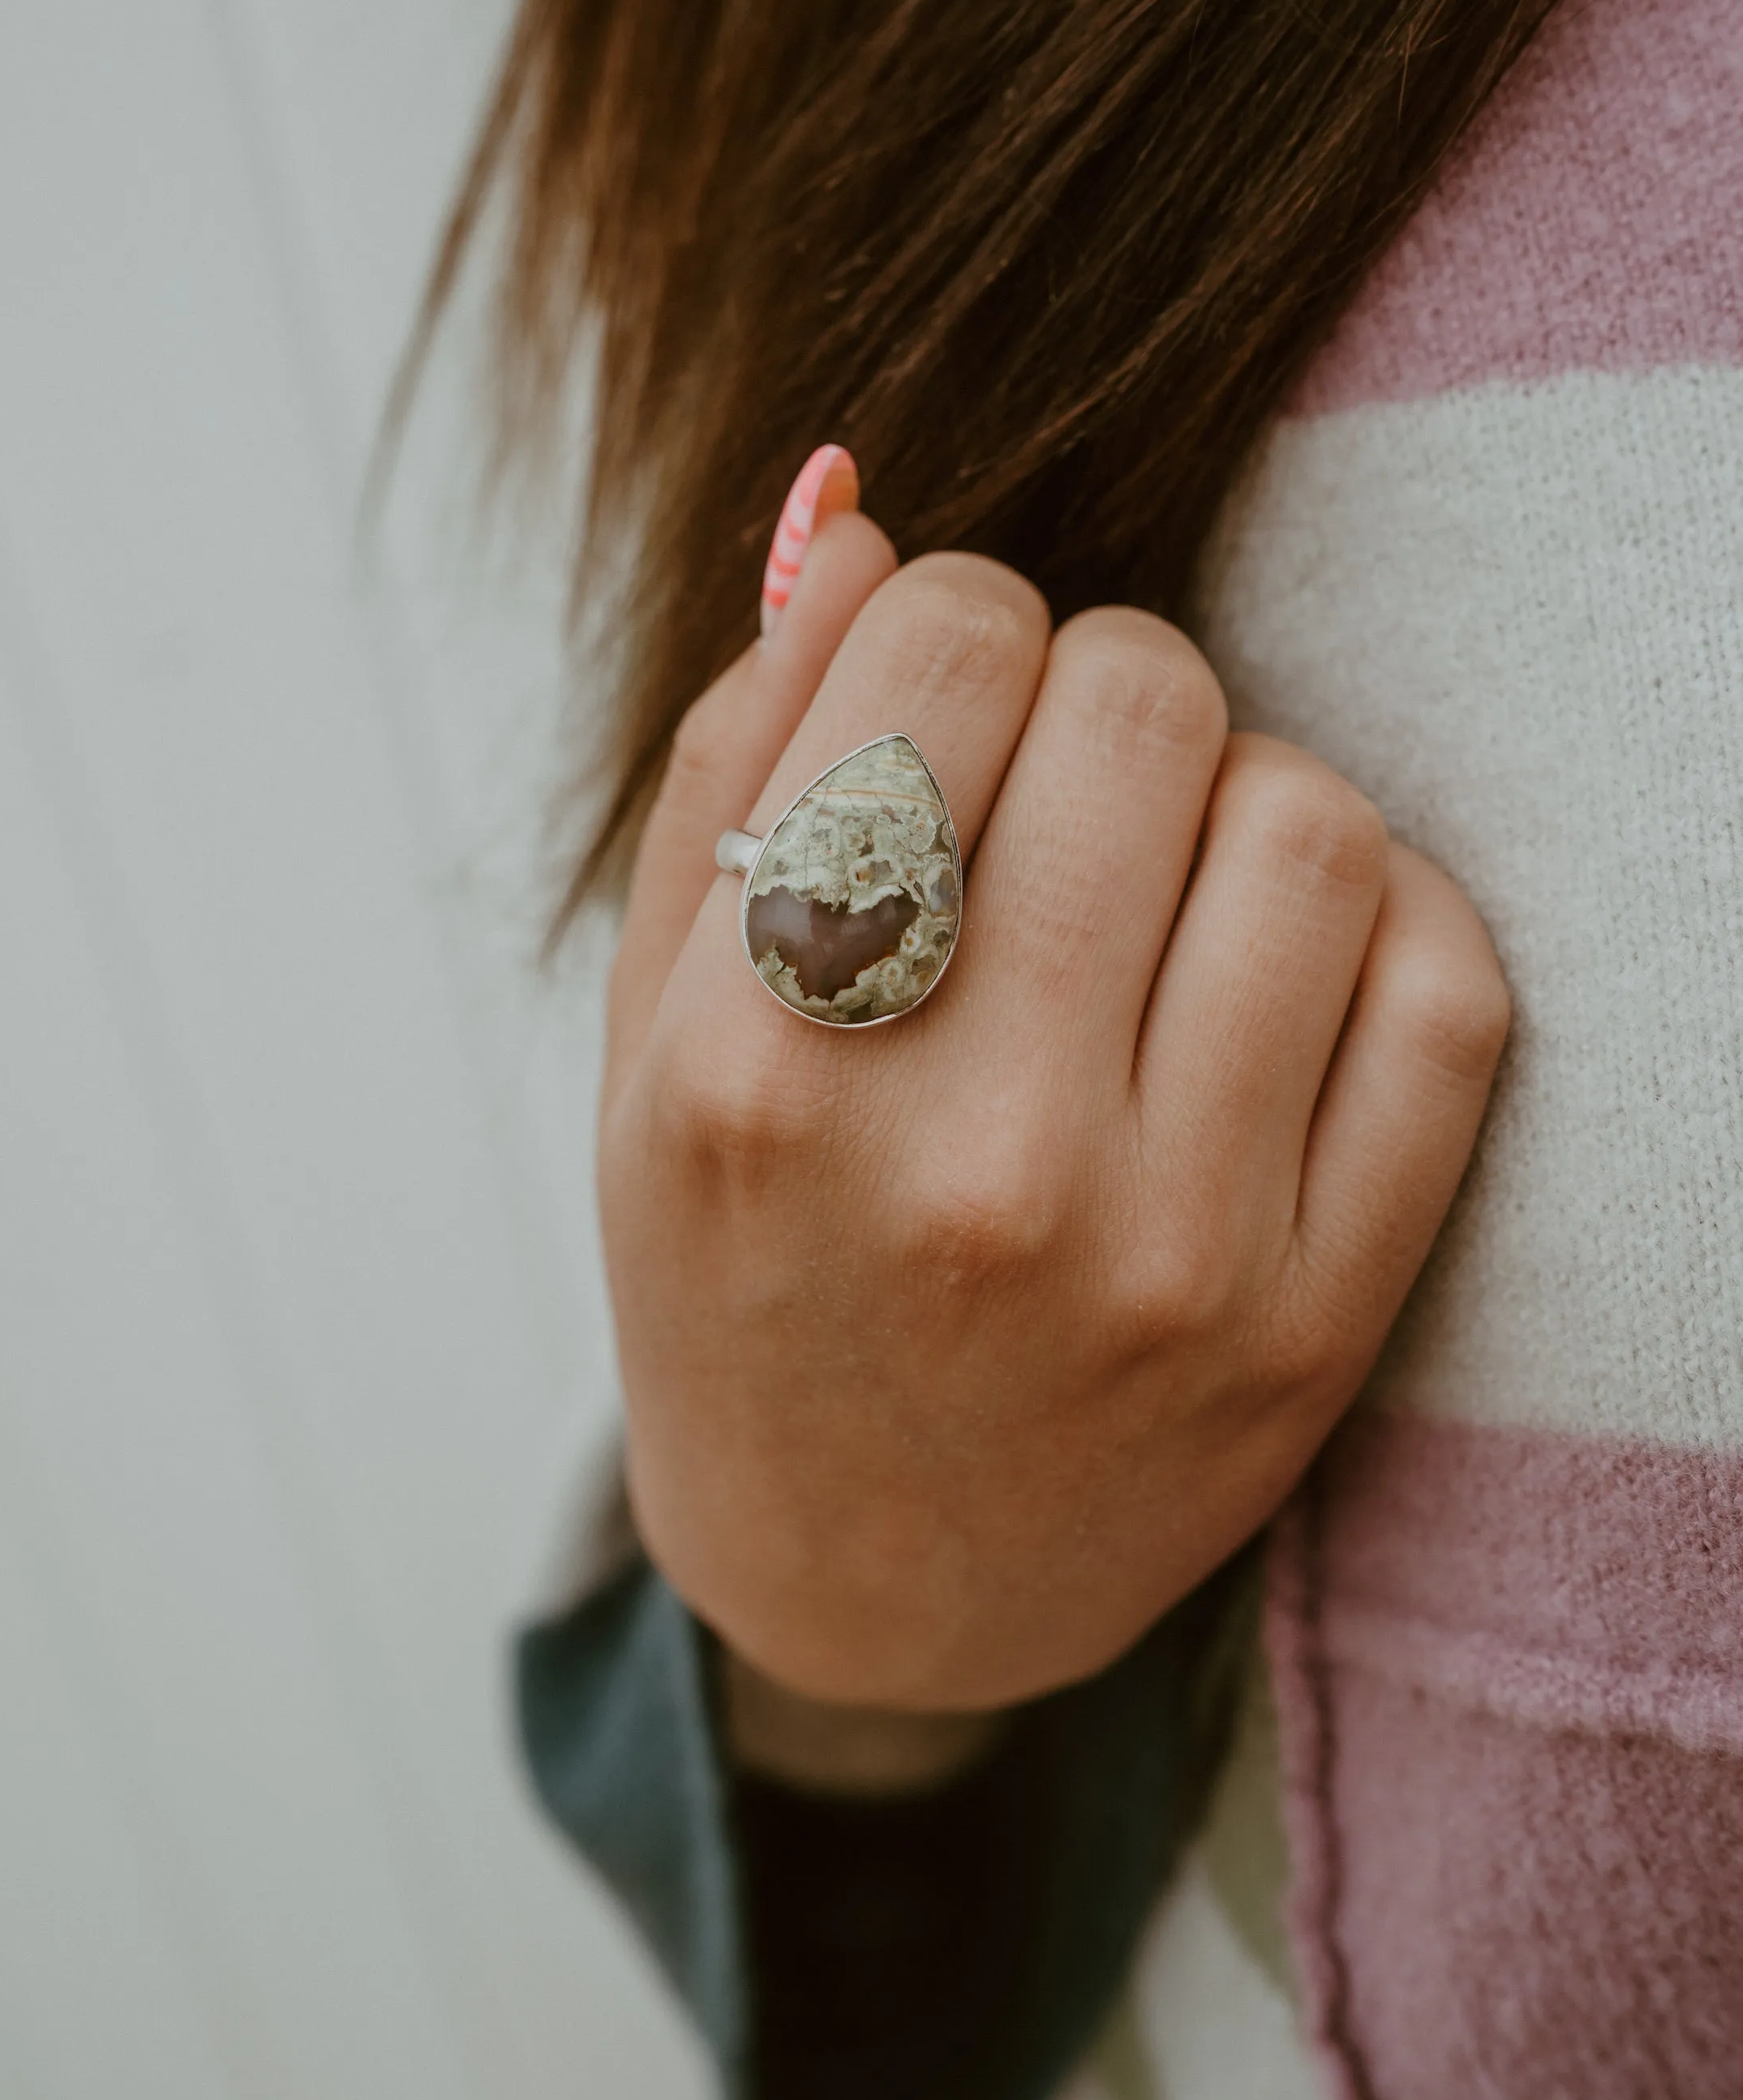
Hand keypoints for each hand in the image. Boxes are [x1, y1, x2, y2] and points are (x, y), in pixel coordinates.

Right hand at [599, 514, 1508, 1714]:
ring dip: (1241, 793)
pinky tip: (1277, 962)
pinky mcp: (1313, 1323)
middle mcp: (960, 1160)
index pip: (946, 645)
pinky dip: (1382, 917)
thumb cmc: (741, 1262)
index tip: (948, 692)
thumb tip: (861, 516)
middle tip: (1060, 778)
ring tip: (1164, 878)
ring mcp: (1160, 1252)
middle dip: (1102, 684)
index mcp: (758, 1060)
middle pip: (1143, 698)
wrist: (861, 1583)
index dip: (957, 616)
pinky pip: (1446, 992)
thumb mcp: (653, 1028)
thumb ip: (736, 761)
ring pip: (1310, 822)